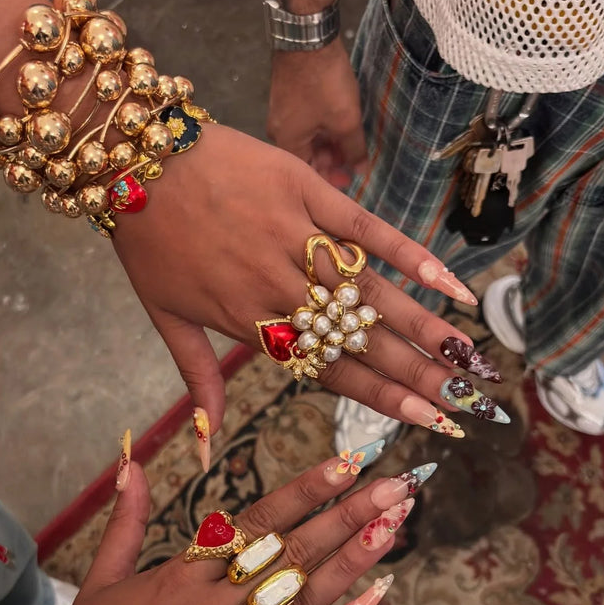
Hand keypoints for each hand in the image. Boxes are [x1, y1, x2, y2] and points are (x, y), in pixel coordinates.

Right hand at [37, 454, 414, 604]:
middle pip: (292, 555)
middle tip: (397, 485)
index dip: (306, 491)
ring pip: (305, 601)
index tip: (347, 462)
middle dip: (347, 516)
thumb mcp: (99, 582)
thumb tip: (131, 465)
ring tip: (394, 525)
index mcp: (181, 577)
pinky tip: (374, 600)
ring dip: (353, 561)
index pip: (258, 523)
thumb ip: (124, 522)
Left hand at [113, 124, 481, 435]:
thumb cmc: (148, 242)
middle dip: (419, 375)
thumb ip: (197, 379)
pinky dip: (408, 253)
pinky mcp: (305, 192)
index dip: (380, 397)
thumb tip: (205, 444)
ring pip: (371, 292)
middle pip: (360, 340)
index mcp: (250, 323)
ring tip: (470, 358)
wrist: (133, 160)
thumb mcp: (164, 317)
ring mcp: (297, 239)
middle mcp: (281, 289)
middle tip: (468, 404)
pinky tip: (450, 282)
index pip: (328, 370)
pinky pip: (365, 227)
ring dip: (424, 326)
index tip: (425, 421)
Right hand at [267, 38, 366, 182]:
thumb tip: (361, 171)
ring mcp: (281, 115)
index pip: (309, 175)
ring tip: (350, 145)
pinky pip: (304, 124)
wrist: (307, 38)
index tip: (351, 180)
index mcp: (288, 144)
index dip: (331, 180)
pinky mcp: (287, 99)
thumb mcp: (345, 121)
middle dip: (331, 163)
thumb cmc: (323, 84)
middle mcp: (278, 133)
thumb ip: (354, 150)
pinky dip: (321, 130)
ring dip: (328, 146)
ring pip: (307, 140)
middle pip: (307, 158)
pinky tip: (338, 127)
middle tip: (354, 162)